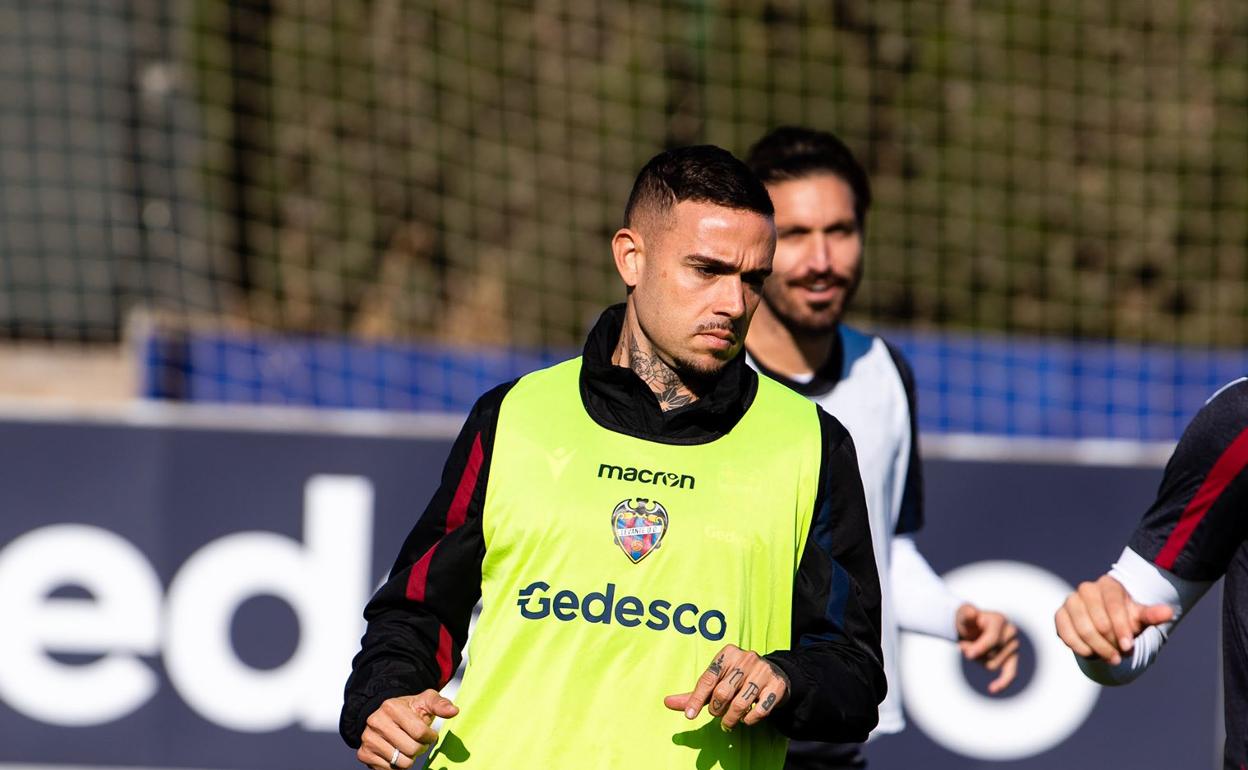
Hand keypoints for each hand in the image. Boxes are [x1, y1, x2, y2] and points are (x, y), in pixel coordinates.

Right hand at [356, 690, 458, 768]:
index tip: (430, 735)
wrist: (385, 716)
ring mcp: (368, 739)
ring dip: (409, 758)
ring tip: (407, 747)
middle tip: (418, 742)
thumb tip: (454, 711)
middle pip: (411, 749)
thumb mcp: (425, 701)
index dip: (430, 737)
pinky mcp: (364, 754)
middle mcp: (376, 722)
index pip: (419, 732)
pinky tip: (396, 752)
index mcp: (391, 707)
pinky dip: (396, 766)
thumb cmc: (408, 710)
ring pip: (401, 762)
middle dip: (420, 748)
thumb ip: (440, 704)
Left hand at [663, 644, 789, 730]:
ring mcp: (763, 671)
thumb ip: (695, 694)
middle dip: (716, 710)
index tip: (690, 716)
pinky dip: (751, 719)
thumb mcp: (717, 682)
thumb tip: (667, 702)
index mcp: (727, 653)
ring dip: (731, 718)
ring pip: (740, 703)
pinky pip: (761, 709)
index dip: (697, 699)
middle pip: (722, 692)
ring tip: (728, 722)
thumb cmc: (738, 679)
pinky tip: (747, 719)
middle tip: (717, 715)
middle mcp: (746, 658)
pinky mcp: (777, 685)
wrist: (775, 674)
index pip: (707, 679)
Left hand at [955, 603, 1019, 693]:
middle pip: (991, 654)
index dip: (979, 648)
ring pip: (992, 665)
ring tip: (972, 648)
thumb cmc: (967, 621)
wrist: (971, 627)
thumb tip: (972, 613)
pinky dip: (1003, 682)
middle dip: (974, 653)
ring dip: (978, 660)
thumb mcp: (962, 616)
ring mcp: (1013, 646)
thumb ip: (966, 615)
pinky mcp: (1012, 659)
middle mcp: (1011, 632)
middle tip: (963, 644)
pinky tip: (992, 689)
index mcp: (999, 620)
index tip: (967, 655)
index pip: (992, 639)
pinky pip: (1010, 673)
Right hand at [1054, 574, 1173, 664]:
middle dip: (1110, 642)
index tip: (1129, 646)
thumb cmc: (1125, 619)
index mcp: (1108, 585)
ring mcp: (1071, 601)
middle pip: (1098, 620)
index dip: (1121, 627)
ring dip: (1097, 647)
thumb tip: (1169, 612)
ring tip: (1110, 659)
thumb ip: (1152, 615)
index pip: (1113, 604)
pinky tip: (1090, 653)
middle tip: (1120, 657)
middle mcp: (1086, 589)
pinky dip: (1078, 645)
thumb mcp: (1140, 617)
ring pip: (1082, 628)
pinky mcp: (1060, 615)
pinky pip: (1065, 632)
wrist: (1106, 625)